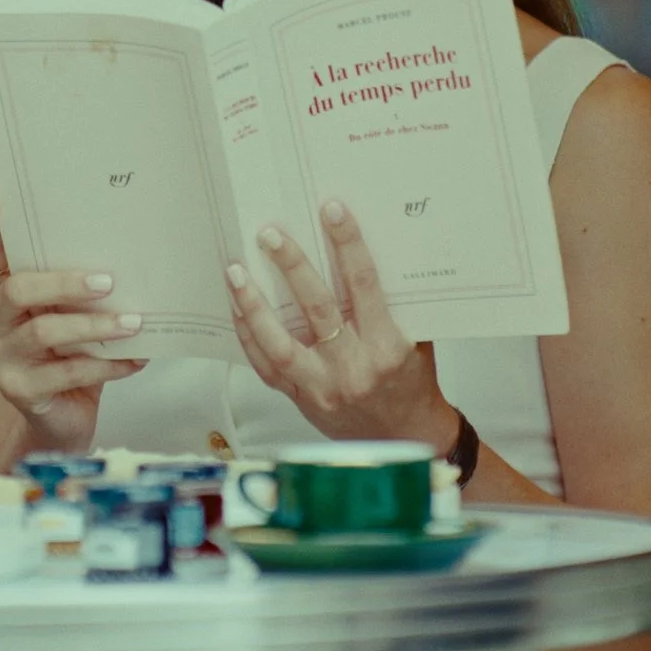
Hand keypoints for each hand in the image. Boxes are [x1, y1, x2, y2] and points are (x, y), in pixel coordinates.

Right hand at [0, 191, 146, 449]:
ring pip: (45, 332)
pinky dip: (106, 364)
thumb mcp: (69, 316)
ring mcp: (0, 359)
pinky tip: (135, 360)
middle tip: (108, 280)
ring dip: (95, 327)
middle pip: (19, 291)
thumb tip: (125, 254)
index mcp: (0, 294)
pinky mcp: (19, 392)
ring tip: (134, 322)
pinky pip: (67, 371)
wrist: (63, 419)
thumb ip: (75, 290)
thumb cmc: (71, 355)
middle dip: (66, 283)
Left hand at [225, 200, 459, 445]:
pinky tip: (237, 309)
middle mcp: (353, 368)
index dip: (348, 244)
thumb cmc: (412, 385)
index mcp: (387, 348)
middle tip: (270, 234)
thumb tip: (362, 252)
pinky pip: (267, 366)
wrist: (406, 439)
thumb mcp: (415, 341)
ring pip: (279, 343)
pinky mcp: (301, 399)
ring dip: (253, 304)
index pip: (365, 285)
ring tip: (235, 271)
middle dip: (291, 266)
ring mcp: (323, 387)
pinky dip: (249, 336)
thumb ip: (392, 304)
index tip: (331, 211)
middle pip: (316, 308)